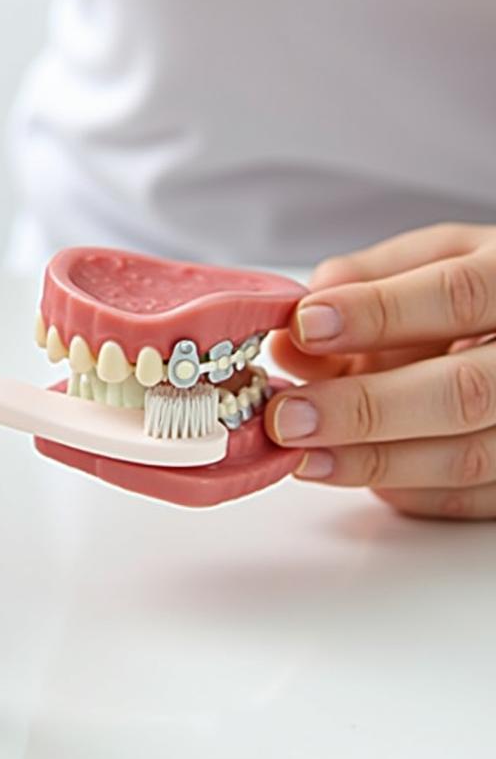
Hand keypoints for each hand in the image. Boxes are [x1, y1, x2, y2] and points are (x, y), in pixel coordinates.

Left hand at [266, 223, 495, 519]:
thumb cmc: (471, 291)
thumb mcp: (430, 260)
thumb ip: (363, 285)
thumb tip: (293, 334)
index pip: (457, 295)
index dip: (378, 313)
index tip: (304, 327)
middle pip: (465, 392)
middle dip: (365, 408)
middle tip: (286, 414)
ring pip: (464, 457)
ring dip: (367, 461)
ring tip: (297, 451)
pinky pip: (461, 498)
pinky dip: (394, 487)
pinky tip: (338, 466)